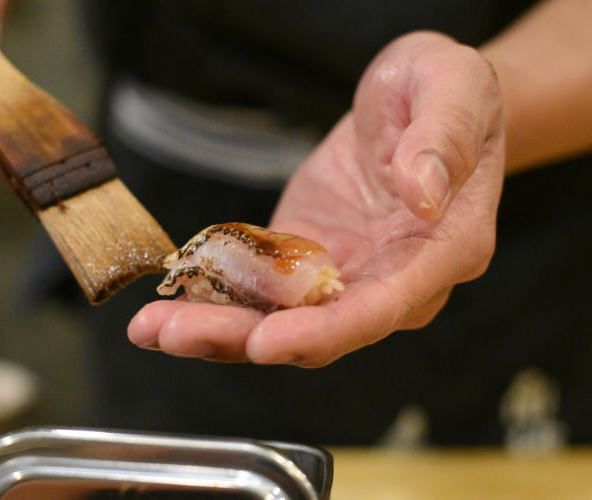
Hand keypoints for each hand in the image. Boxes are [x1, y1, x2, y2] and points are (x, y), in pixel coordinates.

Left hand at [128, 31, 504, 366]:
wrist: (420, 100)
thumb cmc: (449, 92)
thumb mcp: (455, 90)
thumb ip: (443, 139)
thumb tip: (422, 194)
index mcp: (441, 250)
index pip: (382, 307)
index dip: (324, 332)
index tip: (265, 343)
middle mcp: (391, 278)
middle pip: (317, 330)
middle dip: (243, 338)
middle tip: (174, 334)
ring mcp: (343, 270)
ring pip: (279, 318)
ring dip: (214, 327)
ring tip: (150, 327)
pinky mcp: (303, 254)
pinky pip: (258, 287)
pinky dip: (213, 297)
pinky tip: (167, 301)